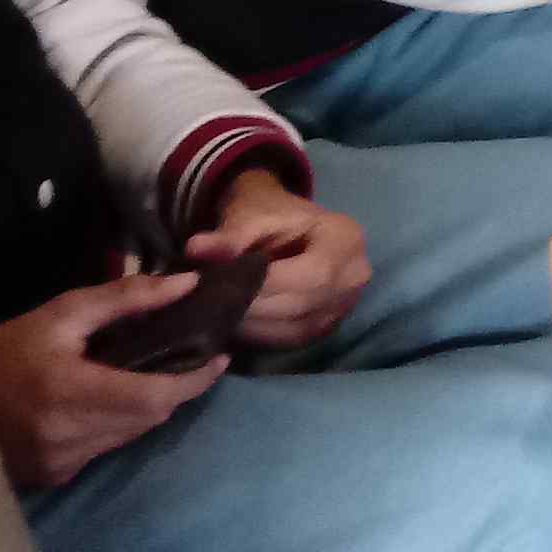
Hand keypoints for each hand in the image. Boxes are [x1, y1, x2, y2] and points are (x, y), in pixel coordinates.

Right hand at [0, 277, 225, 487]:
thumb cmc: (6, 351)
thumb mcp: (62, 313)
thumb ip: (127, 298)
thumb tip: (187, 285)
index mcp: (73, 393)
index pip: (155, 396)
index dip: (195, 380)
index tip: (220, 358)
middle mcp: (72, 436)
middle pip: (151, 418)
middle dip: (177, 390)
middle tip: (192, 359)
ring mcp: (65, 463)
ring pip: (132, 436)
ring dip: (150, 407)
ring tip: (158, 374)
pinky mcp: (58, 476)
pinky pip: (108, 448)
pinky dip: (119, 425)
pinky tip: (113, 400)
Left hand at [193, 165, 370, 350]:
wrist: (284, 224)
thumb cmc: (270, 214)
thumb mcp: (250, 216)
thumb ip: (229, 237)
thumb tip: (196, 249)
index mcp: (345, 239)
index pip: (312, 274)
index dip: (269, 286)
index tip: (224, 285)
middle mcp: (356, 275)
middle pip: (303, 305)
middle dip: (256, 307)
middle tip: (214, 304)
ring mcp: (346, 304)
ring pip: (297, 328)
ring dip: (256, 326)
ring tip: (223, 312)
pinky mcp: (329, 323)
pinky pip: (295, 337)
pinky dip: (264, 334)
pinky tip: (239, 323)